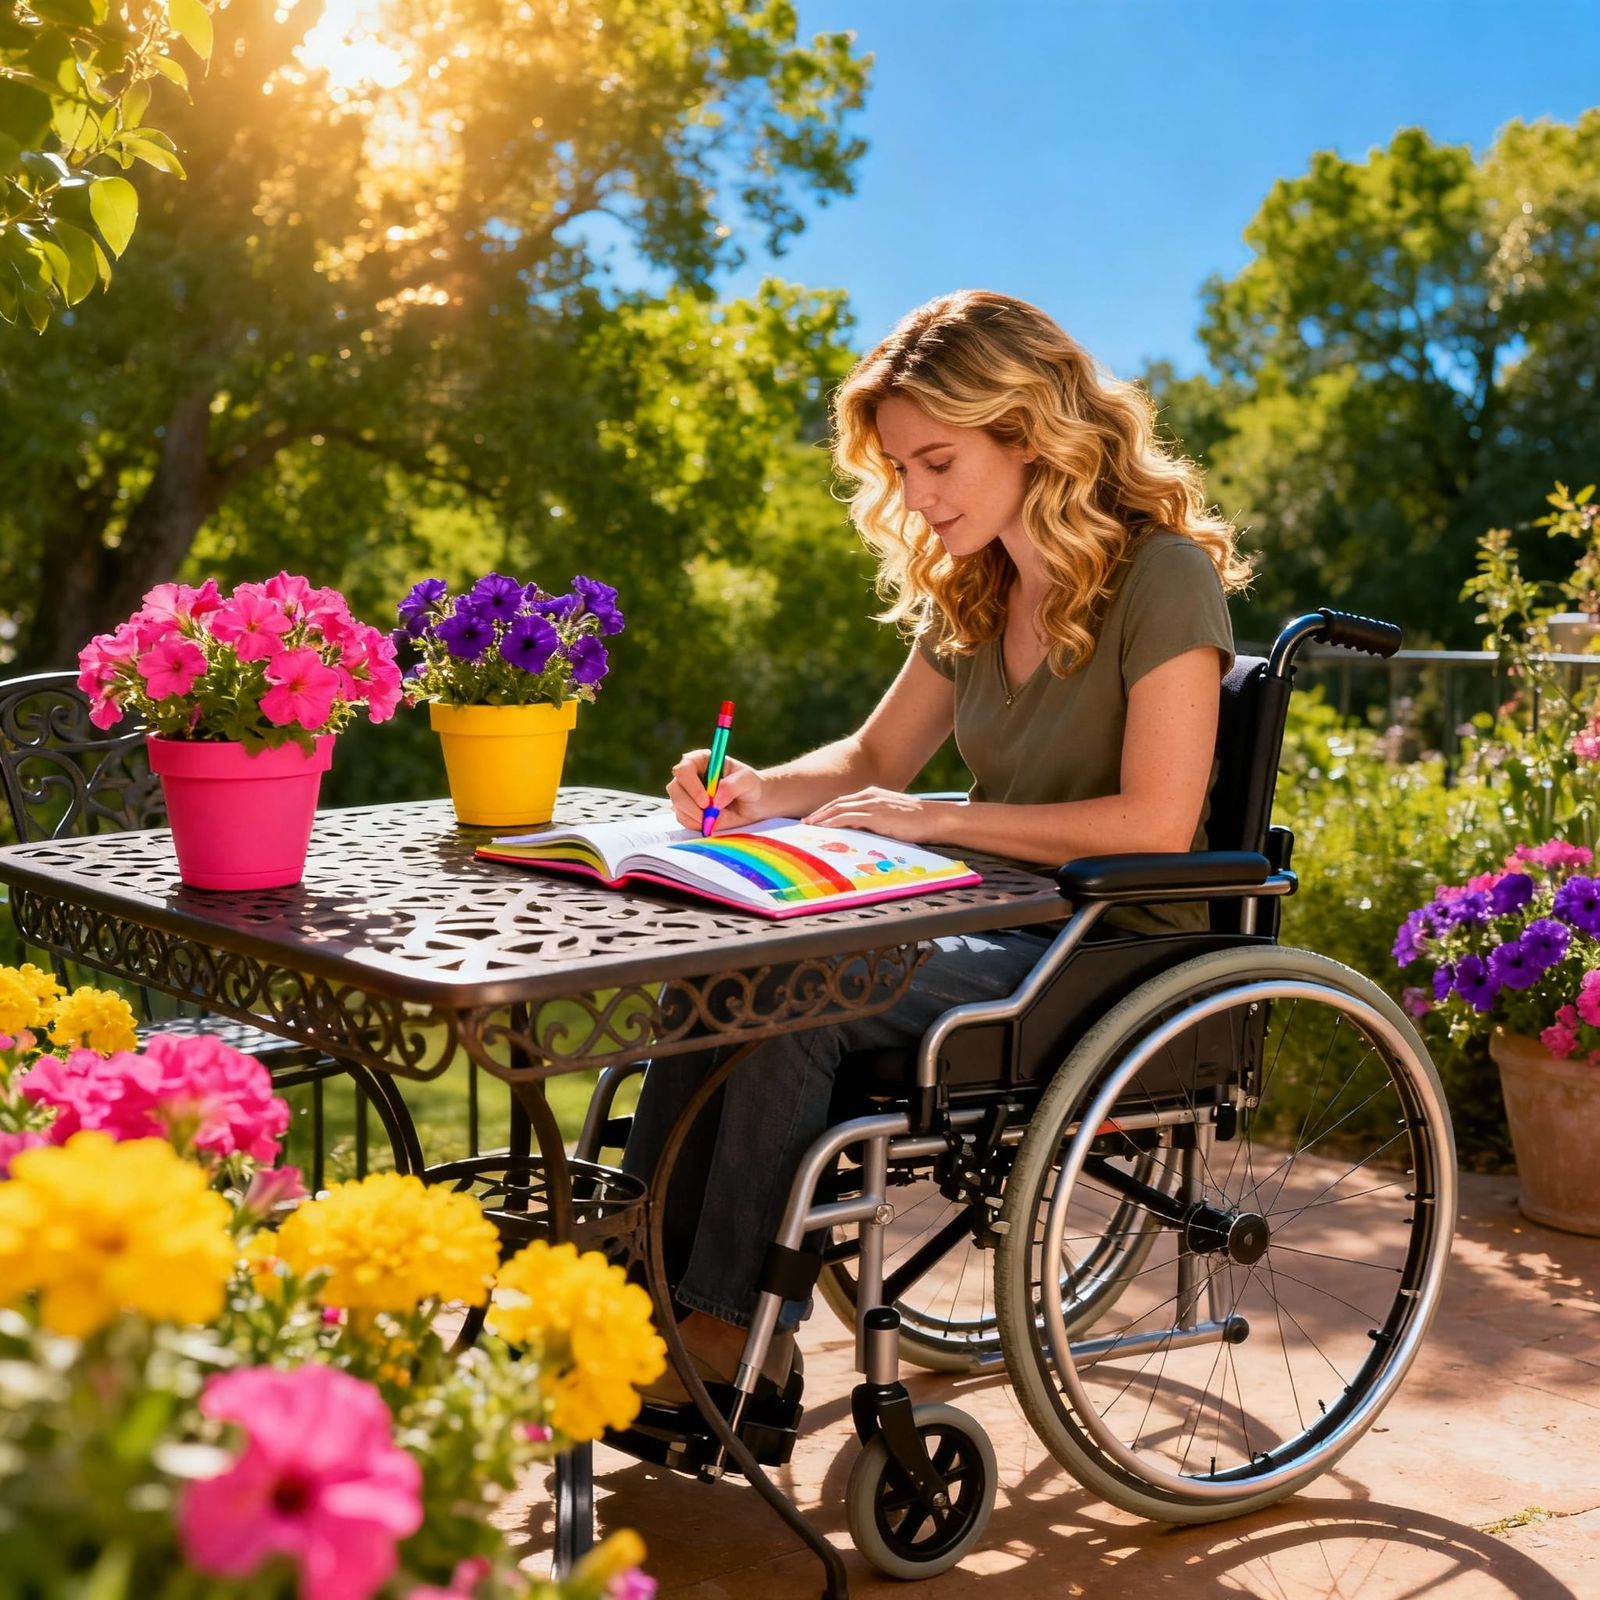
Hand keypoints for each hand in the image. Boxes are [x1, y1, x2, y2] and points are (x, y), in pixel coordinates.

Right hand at [667, 750, 765, 833]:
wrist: (754, 805)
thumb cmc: (750, 786)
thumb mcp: (748, 780)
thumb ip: (733, 785)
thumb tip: (716, 800)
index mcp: (701, 760)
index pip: (684, 768)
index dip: (691, 785)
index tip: (706, 801)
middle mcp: (689, 775)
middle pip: (674, 788)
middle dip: (690, 804)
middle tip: (710, 813)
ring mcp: (686, 793)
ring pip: (677, 805)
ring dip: (695, 816)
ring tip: (716, 817)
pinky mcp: (687, 810)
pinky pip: (683, 819)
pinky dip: (696, 824)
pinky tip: (712, 821)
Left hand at [803, 788, 957, 844]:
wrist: (936, 819)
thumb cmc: (918, 821)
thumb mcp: (893, 817)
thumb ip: (877, 821)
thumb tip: (864, 833)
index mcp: (874, 795)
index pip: (844, 801)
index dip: (827, 810)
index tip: (815, 818)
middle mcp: (870, 796)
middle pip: (837, 803)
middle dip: (819, 812)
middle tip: (805, 822)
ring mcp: (872, 804)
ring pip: (839, 809)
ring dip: (821, 817)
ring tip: (809, 826)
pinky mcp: (876, 815)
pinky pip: (848, 818)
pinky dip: (833, 822)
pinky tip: (824, 828)